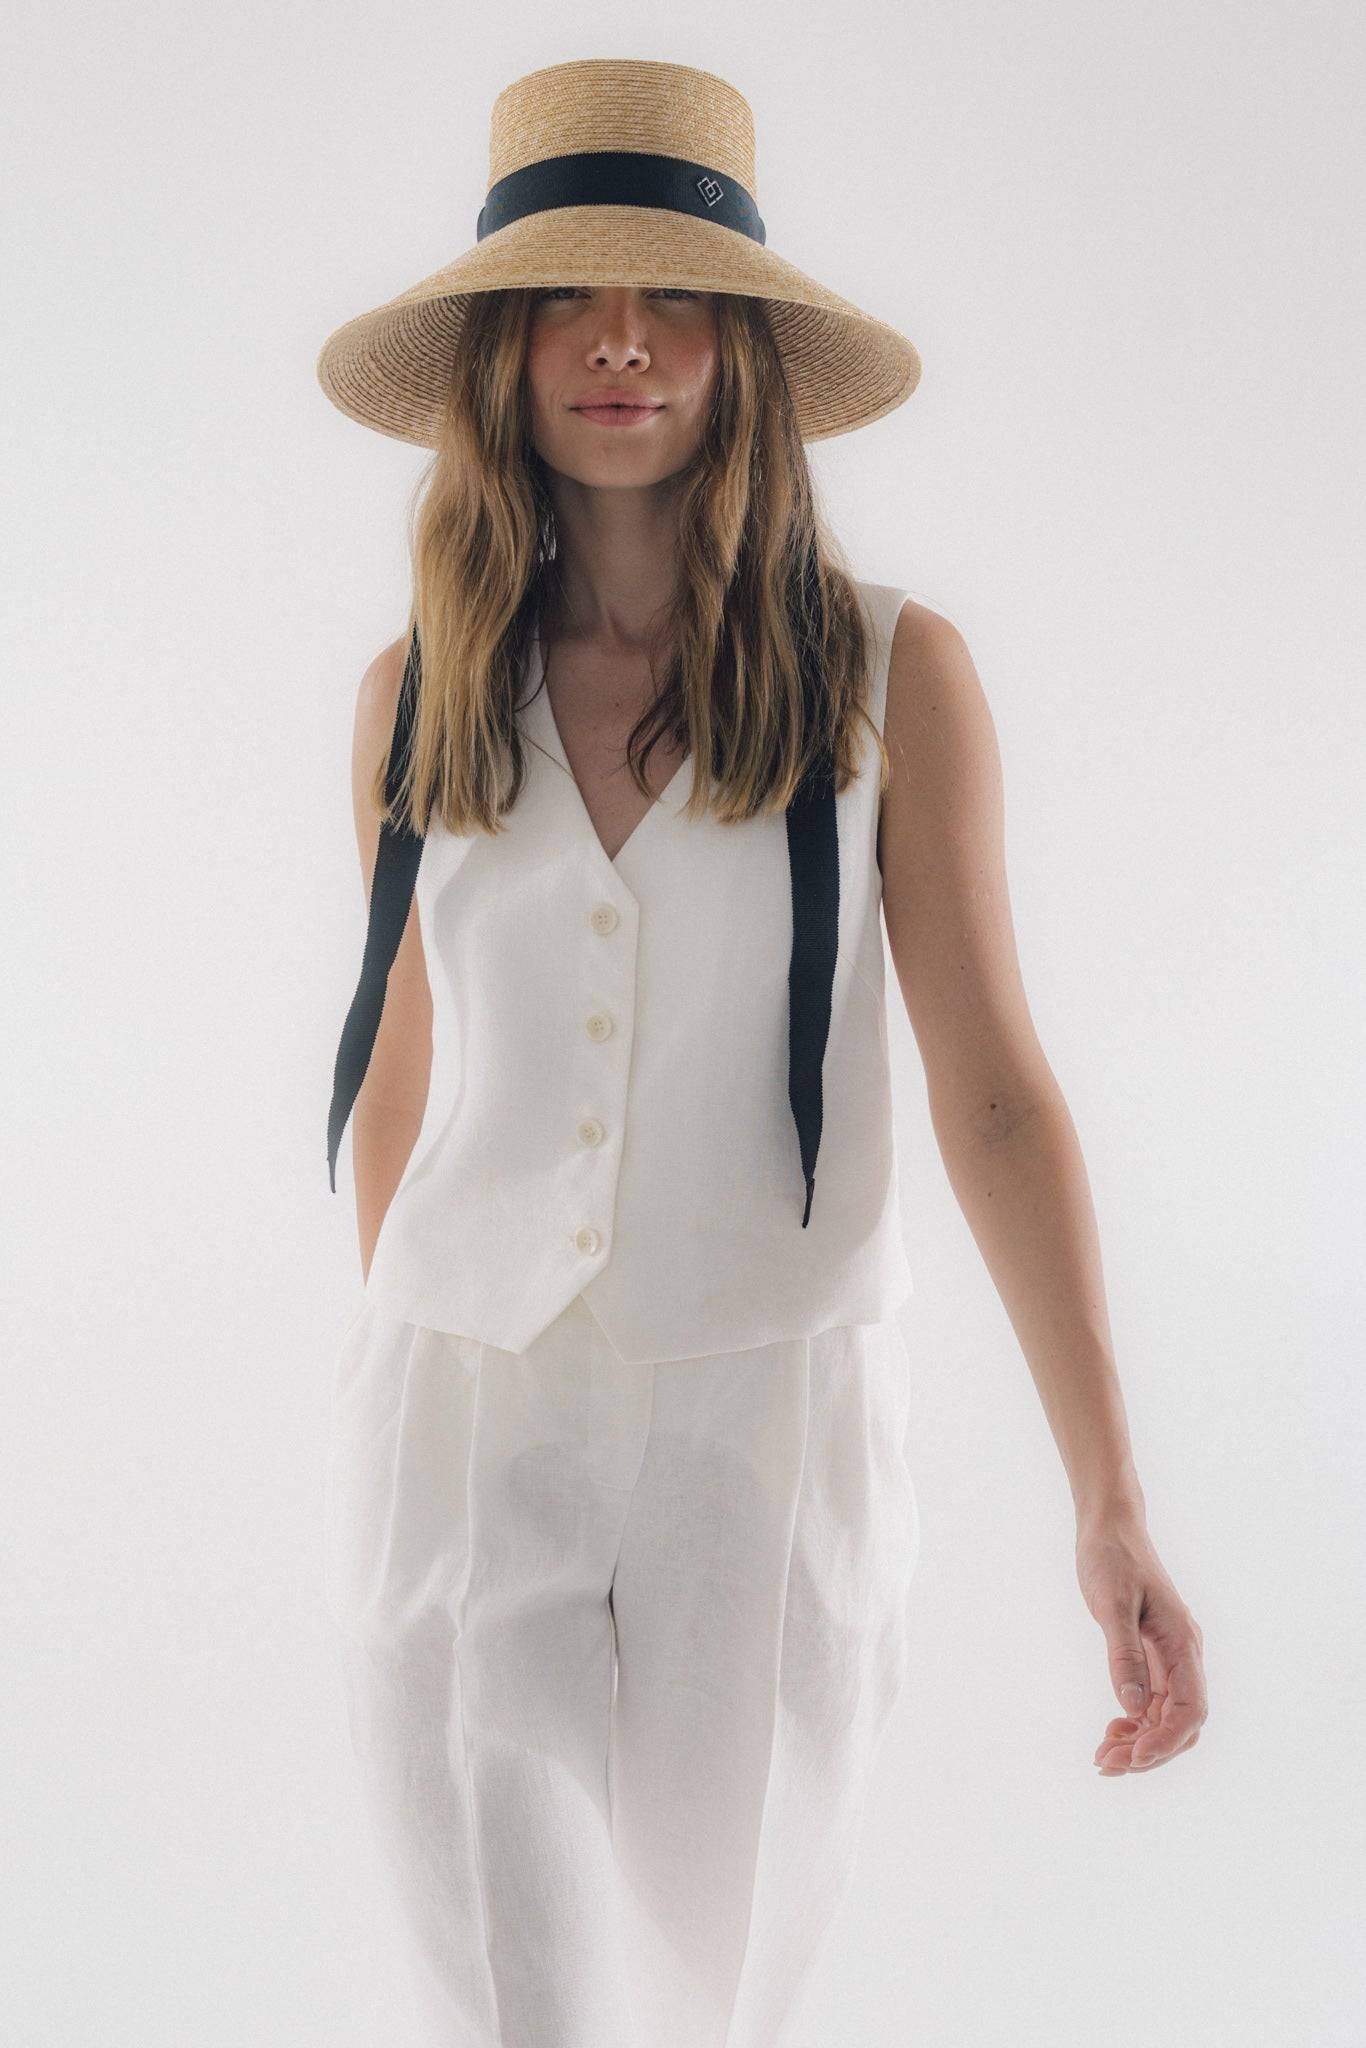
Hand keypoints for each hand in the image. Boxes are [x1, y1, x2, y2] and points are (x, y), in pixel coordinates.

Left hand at [1075, 1512, 1207, 1774]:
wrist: (1110, 1527)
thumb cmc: (1111, 1558)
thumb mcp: (1111, 1604)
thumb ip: (1124, 1655)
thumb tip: (1134, 1707)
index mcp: (1183, 1642)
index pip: (1190, 1709)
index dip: (1165, 1741)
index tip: (1132, 1758)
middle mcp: (1184, 1655)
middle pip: (1182, 1722)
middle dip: (1149, 1749)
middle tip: (1105, 1763)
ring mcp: (1171, 1657)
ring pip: (1167, 1717)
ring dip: (1140, 1741)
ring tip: (1103, 1755)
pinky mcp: (1154, 1656)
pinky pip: (1154, 1702)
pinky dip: (1135, 1722)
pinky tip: (1112, 1729)